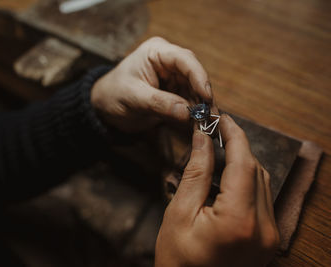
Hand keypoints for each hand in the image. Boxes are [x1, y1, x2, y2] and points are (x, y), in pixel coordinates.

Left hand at [91, 37, 212, 131]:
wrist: (104, 108)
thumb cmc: (113, 95)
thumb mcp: (133, 98)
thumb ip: (160, 103)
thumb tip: (187, 113)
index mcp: (156, 52)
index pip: (184, 59)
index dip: (198, 77)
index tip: (206, 96)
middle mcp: (168, 61)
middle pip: (195, 75)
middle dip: (203, 95)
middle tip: (211, 116)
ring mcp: (173, 77)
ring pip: (195, 90)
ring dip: (202, 107)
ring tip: (208, 124)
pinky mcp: (174, 92)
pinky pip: (190, 101)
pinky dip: (195, 113)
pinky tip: (200, 124)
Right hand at [155, 115, 278, 266]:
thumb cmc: (178, 260)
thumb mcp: (180, 213)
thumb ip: (196, 172)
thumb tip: (202, 139)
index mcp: (239, 221)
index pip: (244, 164)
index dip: (234, 135)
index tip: (222, 118)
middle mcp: (264, 228)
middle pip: (256, 170)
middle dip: (237, 146)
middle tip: (215, 131)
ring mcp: (270, 236)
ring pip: (262, 182)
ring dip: (242, 163)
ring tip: (218, 150)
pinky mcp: (268, 239)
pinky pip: (262, 198)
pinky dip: (246, 181)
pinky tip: (227, 176)